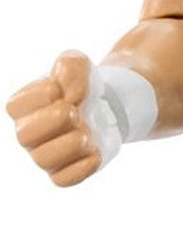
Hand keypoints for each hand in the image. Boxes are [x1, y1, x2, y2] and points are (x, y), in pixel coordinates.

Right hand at [6, 51, 108, 186]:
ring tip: (87, 132)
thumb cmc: (82, 86)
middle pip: (25, 136)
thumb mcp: (78, 64)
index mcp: (22, 107)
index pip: (15, 107)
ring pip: (44, 160)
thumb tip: (71, 95)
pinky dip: (82, 166)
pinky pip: (64, 179)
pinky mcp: (63, 172)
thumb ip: (70, 67)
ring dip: (69, 145)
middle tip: (75, 112)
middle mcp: (28, 134)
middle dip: (52, 122)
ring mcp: (44, 155)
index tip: (60, 89)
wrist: (106, 108)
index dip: (39, 97)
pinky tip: (95, 150)